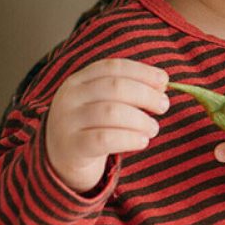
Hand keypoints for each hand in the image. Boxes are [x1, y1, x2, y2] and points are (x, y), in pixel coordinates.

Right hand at [45, 59, 169, 191]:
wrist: (60, 157)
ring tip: (153, 128)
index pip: (113, 67)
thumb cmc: (92, 124)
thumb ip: (128, 90)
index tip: (164, 81)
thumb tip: (162, 84)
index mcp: (79, 80)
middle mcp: (70, 97)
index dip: (142, 72)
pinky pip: (105, 139)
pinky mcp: (72, 146)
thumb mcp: (103, 102)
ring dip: (141, 120)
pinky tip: (142, 141)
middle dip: (146, 95)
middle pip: (115, 87)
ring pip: (111, 112)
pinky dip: (130, 138)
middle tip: (163, 106)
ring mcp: (67, 121)